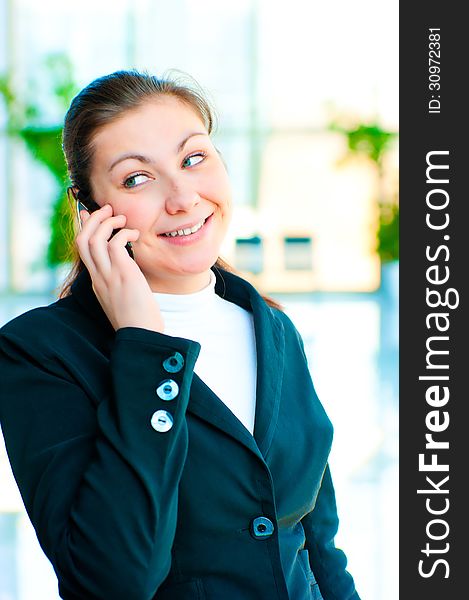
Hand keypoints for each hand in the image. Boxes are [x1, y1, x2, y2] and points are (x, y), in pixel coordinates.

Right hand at [76, 204, 164, 332]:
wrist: (142, 337)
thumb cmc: (140, 322)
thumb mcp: (126, 300)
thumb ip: (124, 283)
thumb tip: (131, 269)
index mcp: (98, 283)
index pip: (83, 251)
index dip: (86, 229)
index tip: (90, 214)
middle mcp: (98, 278)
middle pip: (82, 241)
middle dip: (92, 220)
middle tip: (108, 210)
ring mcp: (108, 276)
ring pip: (93, 239)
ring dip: (106, 223)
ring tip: (122, 219)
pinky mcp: (123, 275)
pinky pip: (115, 244)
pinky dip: (124, 234)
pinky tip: (135, 236)